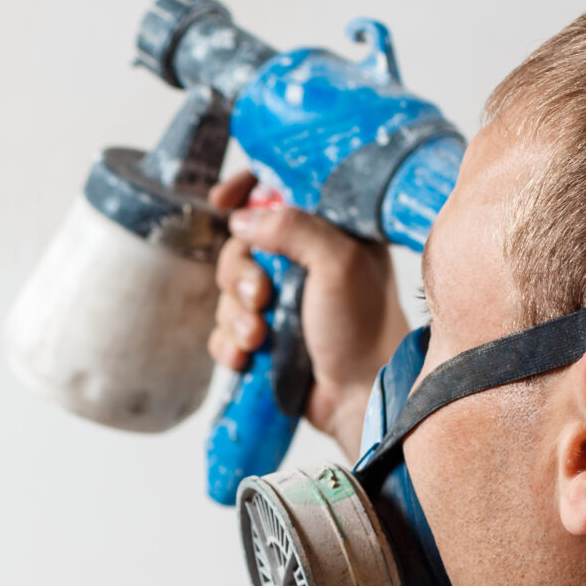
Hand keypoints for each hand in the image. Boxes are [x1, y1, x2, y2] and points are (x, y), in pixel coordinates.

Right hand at [204, 172, 412, 458]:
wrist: (360, 396)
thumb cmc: (362, 328)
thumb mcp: (338, 264)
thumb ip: (294, 229)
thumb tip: (243, 218)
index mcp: (328, 232)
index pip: (280, 192)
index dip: (247, 190)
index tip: (222, 199)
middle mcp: (303, 262)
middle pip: (240, 247)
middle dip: (239, 275)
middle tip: (260, 299)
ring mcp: (282, 300)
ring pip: (229, 291)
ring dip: (235, 316)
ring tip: (258, 339)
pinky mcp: (267, 336)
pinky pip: (225, 329)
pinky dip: (229, 343)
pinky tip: (246, 358)